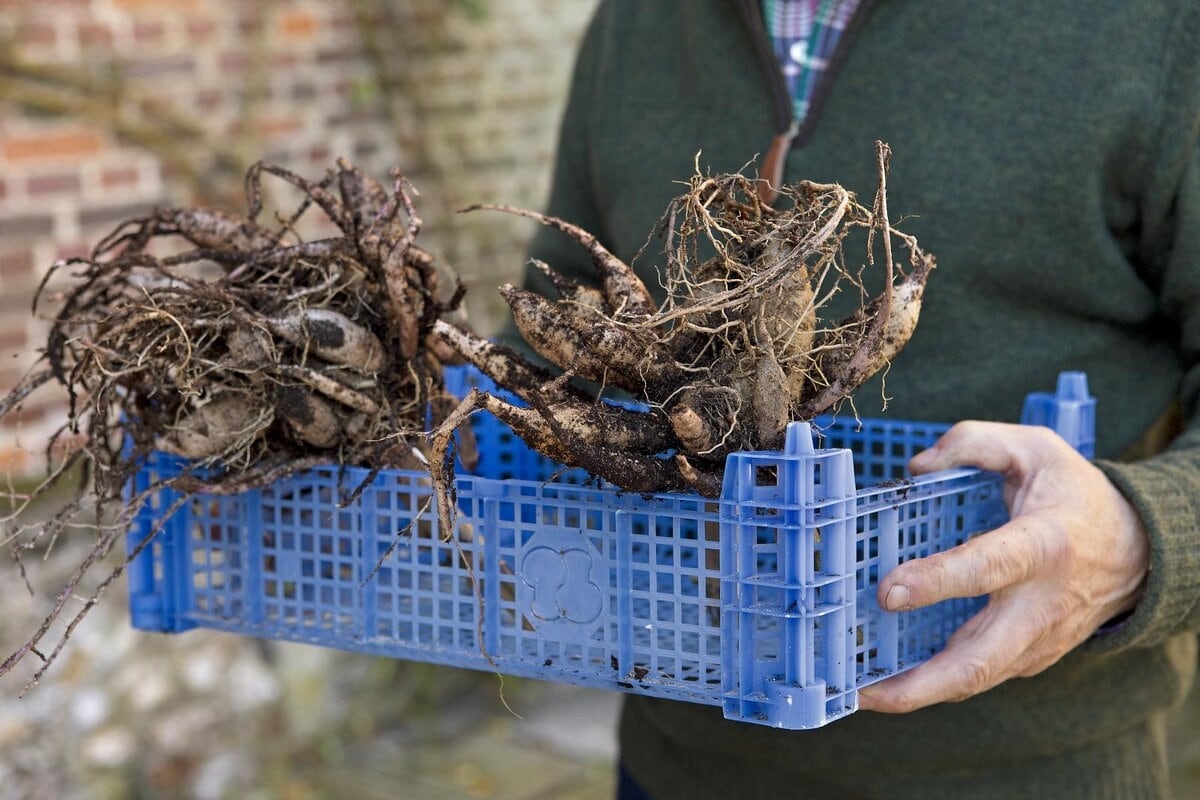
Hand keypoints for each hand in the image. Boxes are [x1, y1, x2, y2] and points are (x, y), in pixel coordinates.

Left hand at [856, 421, 1148, 713]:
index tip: (888, 592)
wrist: (1138, 552)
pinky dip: (933, 683)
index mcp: (1042, 545)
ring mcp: (1036, 640)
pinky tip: (889, 679)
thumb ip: (974, 443)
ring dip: (917, 693)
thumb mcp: (1035, 447)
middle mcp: (1040, 604)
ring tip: (859, 693)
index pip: (987, 569)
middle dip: (920, 684)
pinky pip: (977, 674)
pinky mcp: (1028, 658)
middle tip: (864, 690)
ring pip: (975, 679)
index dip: (937, 582)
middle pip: (979, 661)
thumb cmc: (1075, 495)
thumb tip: (916, 467)